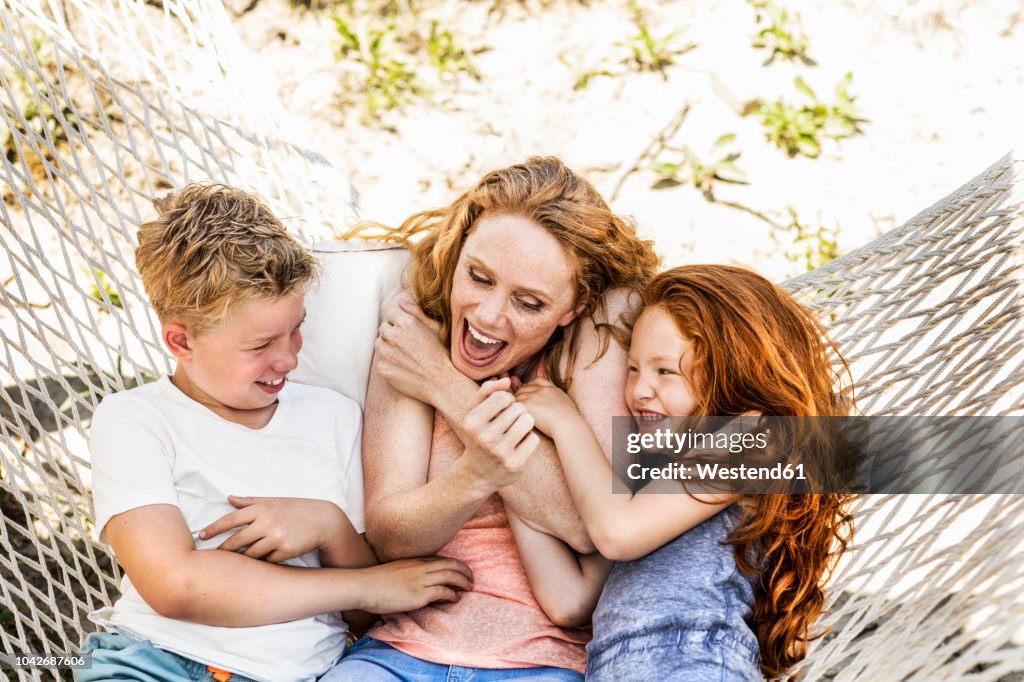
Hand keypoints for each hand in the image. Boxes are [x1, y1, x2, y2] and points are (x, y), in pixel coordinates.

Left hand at [199, 496, 345, 562]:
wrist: (324, 521)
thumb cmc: (296, 510)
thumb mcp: (275, 501)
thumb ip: (251, 501)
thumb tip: (229, 497)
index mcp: (262, 508)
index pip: (231, 519)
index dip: (214, 529)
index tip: (202, 537)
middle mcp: (267, 522)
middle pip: (236, 540)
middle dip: (223, 550)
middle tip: (212, 557)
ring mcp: (276, 537)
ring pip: (249, 554)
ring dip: (240, 559)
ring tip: (231, 565)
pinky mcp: (285, 551)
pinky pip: (266, 561)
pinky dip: (261, 563)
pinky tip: (257, 565)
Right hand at [359, 557, 472, 613]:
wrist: (363, 586)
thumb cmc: (375, 581)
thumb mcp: (395, 570)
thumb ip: (408, 572)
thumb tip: (413, 581)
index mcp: (415, 560)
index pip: (442, 559)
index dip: (455, 564)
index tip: (462, 570)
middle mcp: (420, 567)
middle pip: (451, 564)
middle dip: (465, 571)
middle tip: (472, 579)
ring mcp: (420, 580)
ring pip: (451, 576)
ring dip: (463, 582)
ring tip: (469, 588)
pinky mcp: (419, 595)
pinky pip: (443, 592)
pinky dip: (452, 595)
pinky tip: (455, 599)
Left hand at [375, 292, 455, 403]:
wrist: (441, 383)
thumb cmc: (441, 354)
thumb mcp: (435, 328)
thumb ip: (416, 312)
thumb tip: (401, 301)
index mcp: (406, 322)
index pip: (391, 313)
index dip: (398, 321)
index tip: (406, 330)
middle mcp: (393, 336)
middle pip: (384, 328)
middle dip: (392, 334)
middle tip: (406, 345)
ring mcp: (386, 353)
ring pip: (379, 344)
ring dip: (387, 347)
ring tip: (403, 356)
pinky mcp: (383, 368)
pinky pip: (380, 361)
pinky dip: (388, 363)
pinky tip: (402, 367)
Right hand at [458, 378, 539, 491]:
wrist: (477, 474)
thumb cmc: (477, 436)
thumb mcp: (474, 413)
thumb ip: (487, 391)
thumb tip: (507, 380)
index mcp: (473, 422)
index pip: (503, 397)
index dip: (508, 399)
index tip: (503, 408)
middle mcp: (485, 437)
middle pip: (519, 408)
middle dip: (517, 412)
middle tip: (510, 421)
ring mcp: (501, 452)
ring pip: (528, 421)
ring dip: (525, 423)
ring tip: (517, 429)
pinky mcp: (515, 464)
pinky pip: (534, 439)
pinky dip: (529, 439)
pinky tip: (520, 444)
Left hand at [514, 378, 579, 437]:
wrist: (568, 425)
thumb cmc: (571, 422)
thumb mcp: (567, 406)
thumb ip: (560, 401)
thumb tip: (556, 407)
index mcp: (552, 389)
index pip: (538, 381)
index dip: (531, 386)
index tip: (529, 394)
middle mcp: (542, 390)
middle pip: (525, 387)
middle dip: (520, 394)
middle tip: (518, 404)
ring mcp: (533, 396)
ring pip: (517, 395)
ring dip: (515, 403)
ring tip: (514, 413)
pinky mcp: (526, 404)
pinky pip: (513, 404)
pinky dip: (511, 409)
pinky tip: (512, 417)